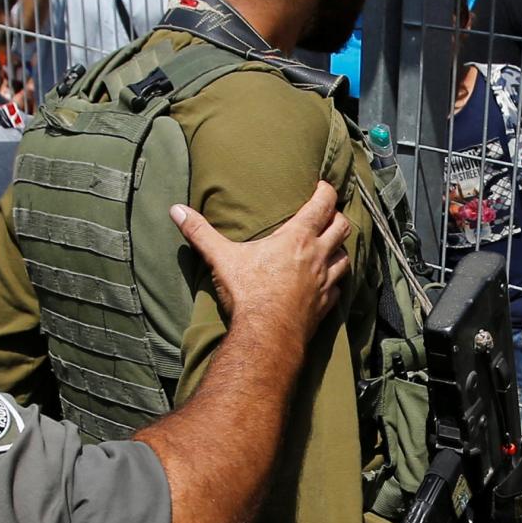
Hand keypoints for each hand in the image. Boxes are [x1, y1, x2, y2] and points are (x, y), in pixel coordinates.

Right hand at [169, 181, 350, 347]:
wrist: (266, 336)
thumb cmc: (247, 293)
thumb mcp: (221, 259)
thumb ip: (200, 232)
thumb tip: (176, 210)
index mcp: (296, 238)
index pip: (323, 204)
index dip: (326, 191)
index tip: (323, 186)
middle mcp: (317, 256)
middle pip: (342, 227)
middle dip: (337, 218)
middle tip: (328, 216)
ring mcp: (325, 281)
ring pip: (345, 257)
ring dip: (339, 250)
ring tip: (329, 248)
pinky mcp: (327, 305)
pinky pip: (339, 287)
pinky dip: (335, 282)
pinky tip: (326, 283)